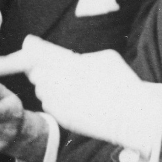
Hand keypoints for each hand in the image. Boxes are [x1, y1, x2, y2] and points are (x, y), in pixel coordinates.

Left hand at [24, 40, 161, 155]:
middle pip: (36, 72)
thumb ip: (80, 56)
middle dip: (42, 69)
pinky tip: (73, 101)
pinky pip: (48, 105)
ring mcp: (59, 102)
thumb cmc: (123, 84)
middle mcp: (59, 83)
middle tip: (56, 70)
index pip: (40, 53)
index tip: (29, 43)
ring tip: (69, 86)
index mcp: (70, 64)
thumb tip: (67, 56)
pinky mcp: (61, 117)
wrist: (132, 116)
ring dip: (49, 86)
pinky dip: (55, 101)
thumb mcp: (106, 58)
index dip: (33, 48)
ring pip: (41, 90)